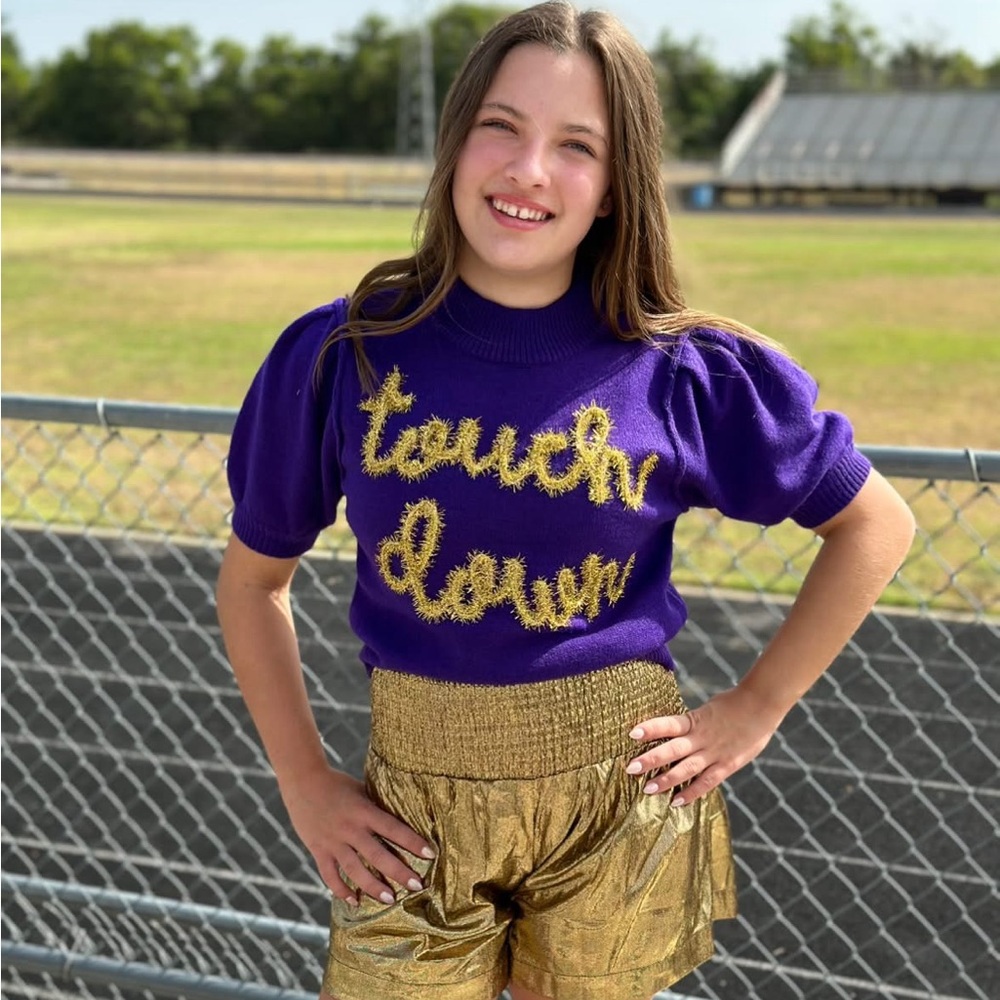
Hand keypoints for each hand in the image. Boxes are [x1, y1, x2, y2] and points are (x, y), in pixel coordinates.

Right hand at [278, 763, 435, 905]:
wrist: (303, 781)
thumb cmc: (337, 783)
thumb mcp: (361, 790)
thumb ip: (377, 807)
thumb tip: (403, 818)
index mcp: (363, 810)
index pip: (393, 828)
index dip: (412, 842)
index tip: (430, 854)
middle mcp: (349, 828)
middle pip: (377, 854)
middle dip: (398, 872)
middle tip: (417, 886)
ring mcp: (333, 841)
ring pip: (354, 870)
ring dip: (372, 886)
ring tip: (390, 900)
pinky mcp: (318, 850)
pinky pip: (330, 875)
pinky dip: (341, 890)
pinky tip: (354, 902)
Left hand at [624, 685, 783, 806]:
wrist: (762, 706)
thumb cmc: (733, 704)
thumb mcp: (708, 709)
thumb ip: (692, 722)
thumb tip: (673, 729)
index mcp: (696, 720)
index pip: (669, 724)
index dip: (651, 728)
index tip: (632, 733)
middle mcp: (702, 738)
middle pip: (673, 749)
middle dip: (651, 759)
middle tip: (630, 768)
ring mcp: (715, 753)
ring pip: (687, 769)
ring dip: (666, 780)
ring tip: (647, 789)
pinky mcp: (727, 765)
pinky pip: (707, 782)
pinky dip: (691, 793)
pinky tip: (675, 803)